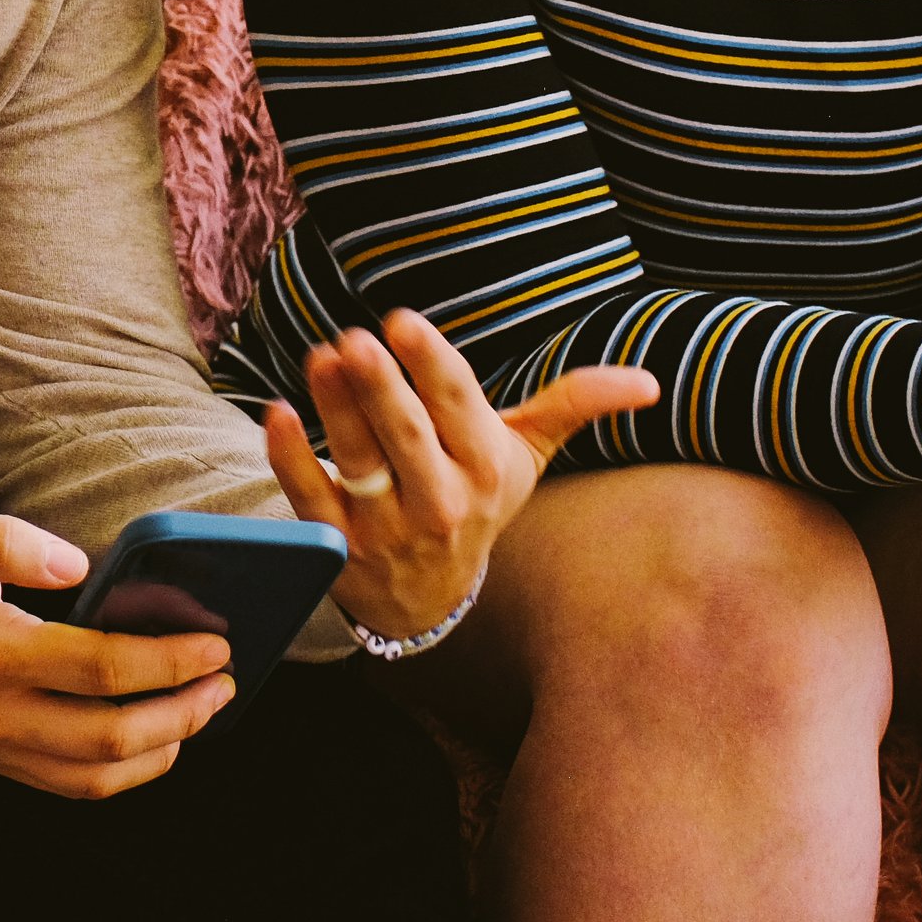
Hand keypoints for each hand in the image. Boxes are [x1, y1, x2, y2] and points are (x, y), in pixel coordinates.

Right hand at [0, 506, 236, 798]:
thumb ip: (5, 539)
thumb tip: (77, 563)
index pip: (101, 670)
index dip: (169, 661)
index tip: (217, 643)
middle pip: (112, 737)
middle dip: (184, 712)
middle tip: (227, 681)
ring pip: (93, 776)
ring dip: (161, 751)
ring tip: (201, 713)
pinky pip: (66, 785)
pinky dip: (120, 774)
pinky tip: (150, 742)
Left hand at [262, 308, 658, 644]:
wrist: (429, 600)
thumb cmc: (476, 499)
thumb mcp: (523, 456)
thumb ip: (573, 407)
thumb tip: (647, 382)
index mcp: (484, 467)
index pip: (458, 408)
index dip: (431, 364)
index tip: (402, 321)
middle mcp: (440, 499)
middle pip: (408, 437)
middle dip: (381, 388)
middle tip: (353, 339)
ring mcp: (386, 525)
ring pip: (359, 460)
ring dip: (334, 408)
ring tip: (320, 357)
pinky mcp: (337, 542)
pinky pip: (310, 496)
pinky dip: (289, 456)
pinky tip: (274, 413)